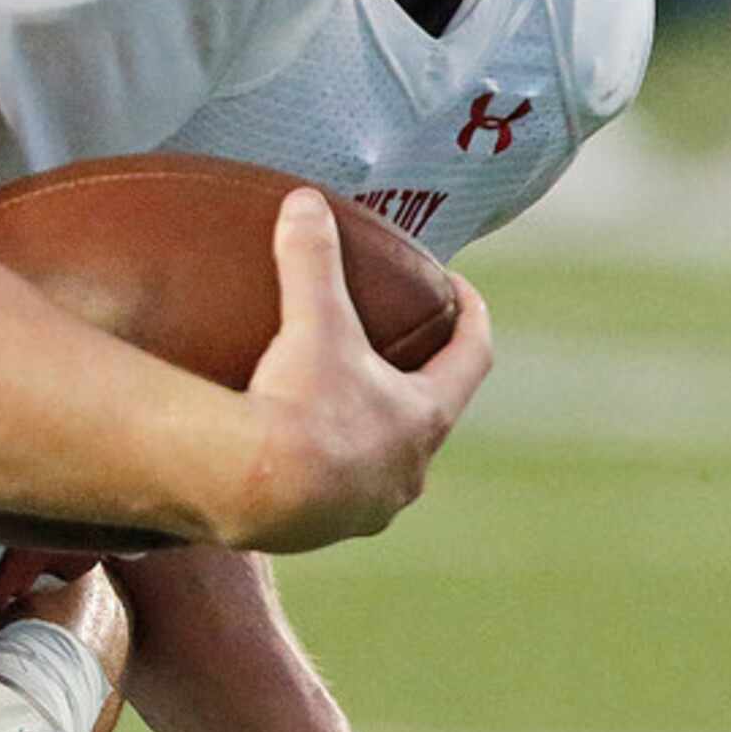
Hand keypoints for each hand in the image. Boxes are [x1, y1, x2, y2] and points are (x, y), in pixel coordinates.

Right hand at [230, 191, 493, 552]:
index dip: (473, 317)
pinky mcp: (324, 530)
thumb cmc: (303, 408)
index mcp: (425, 415)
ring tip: (340, 409)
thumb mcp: (312, 323)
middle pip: (430, 415)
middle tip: (393, 352)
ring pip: (385, 463)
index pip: (473, 357)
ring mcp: (370, 505)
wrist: (258, 494)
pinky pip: (335, 495)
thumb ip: (311, 259)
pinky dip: (324, 471)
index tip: (462, 290)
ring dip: (371, 436)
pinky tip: (292, 459)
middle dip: (416, 382)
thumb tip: (306, 201)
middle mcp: (409, 467)